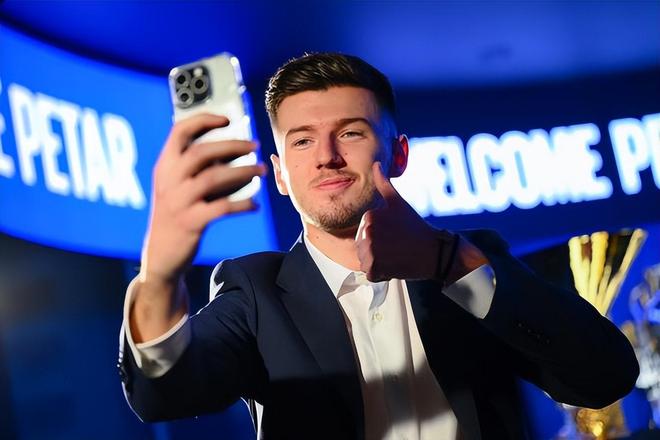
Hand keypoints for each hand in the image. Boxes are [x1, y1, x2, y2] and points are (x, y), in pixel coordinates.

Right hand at [141, 113, 266, 284]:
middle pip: (201, 152)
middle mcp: (168, 181)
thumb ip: (201, 169)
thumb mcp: (180, 187)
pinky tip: (255, 205)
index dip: (204, 120)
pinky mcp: (190, 223)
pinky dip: (242, 204)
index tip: (228, 119)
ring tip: (262, 169)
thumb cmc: (178, 215)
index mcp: (164, 166)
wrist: (161, 255)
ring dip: (243, 171)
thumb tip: (236, 149)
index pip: (179, 132)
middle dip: (232, 145)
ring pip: (213, 178)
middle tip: (255, 144)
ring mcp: (178, 202)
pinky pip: (221, 208)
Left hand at [355, 162, 448, 281]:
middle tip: (395, 246)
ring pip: (364, 260)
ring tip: (395, 255)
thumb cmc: (416, 227)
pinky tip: (394, 265)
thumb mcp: (398, 202)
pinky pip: (370, 273)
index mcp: (369, 217)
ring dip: (377, 261)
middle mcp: (367, 233)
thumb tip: (376, 164)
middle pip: (362, 246)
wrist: (434, 251)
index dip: (378, 235)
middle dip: (376, 249)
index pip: (363, 231)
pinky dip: (380, 272)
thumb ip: (384, 183)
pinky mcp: (375, 269)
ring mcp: (370, 252)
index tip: (393, 235)